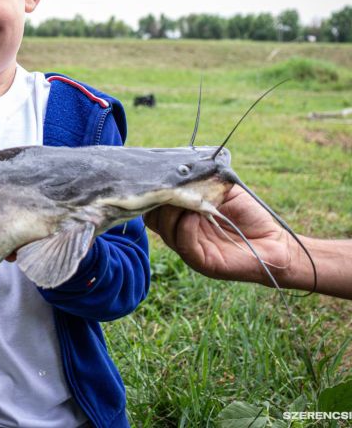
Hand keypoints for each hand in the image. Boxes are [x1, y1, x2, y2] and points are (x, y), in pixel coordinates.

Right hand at [144, 185, 292, 285]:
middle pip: (153, 219)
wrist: (276, 243)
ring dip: (172, 211)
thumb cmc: (250, 216)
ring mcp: (190, 249)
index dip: (155, 193)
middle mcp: (181, 235)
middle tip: (173, 188)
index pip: (154, 208)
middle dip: (160, 200)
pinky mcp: (202, 262)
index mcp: (183, 219)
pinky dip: (185, 226)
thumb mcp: (224, 191)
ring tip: (187, 199)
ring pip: (165, 230)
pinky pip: (183, 243)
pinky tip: (196, 214)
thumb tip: (184, 166)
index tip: (162, 177)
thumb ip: (204, 181)